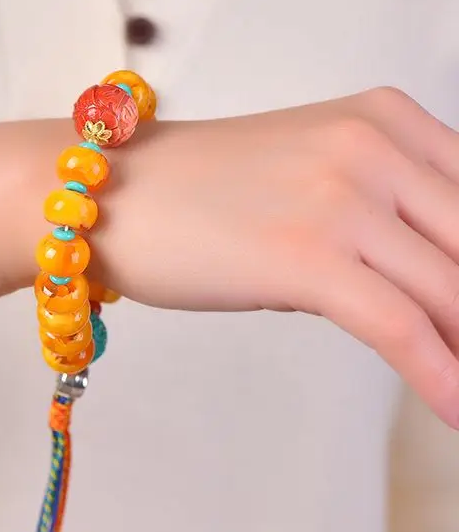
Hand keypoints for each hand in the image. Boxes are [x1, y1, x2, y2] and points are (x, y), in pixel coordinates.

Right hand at [96, 88, 458, 427]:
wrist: (107, 193)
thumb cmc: (192, 192)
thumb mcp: (304, 175)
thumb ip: (373, 211)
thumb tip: (423, 286)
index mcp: (385, 120)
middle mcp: (375, 148)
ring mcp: (341, 199)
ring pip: (449, 292)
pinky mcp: (306, 256)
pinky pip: (398, 326)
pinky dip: (439, 376)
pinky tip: (455, 411)